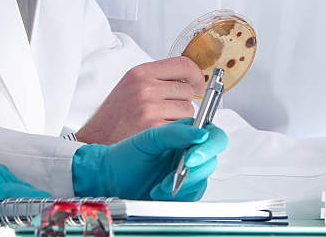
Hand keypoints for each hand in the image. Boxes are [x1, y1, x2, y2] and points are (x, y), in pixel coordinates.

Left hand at [72, 118, 227, 201]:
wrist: (112, 180)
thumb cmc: (126, 156)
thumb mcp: (149, 138)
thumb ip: (176, 132)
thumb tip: (200, 133)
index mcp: (186, 133)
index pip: (212, 134)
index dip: (210, 144)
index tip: (193, 154)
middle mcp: (190, 151)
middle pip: (213, 156)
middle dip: (197, 166)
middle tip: (183, 168)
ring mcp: (189, 172)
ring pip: (204, 176)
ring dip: (184, 181)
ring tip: (162, 183)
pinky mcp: (186, 191)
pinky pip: (194, 193)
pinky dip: (179, 194)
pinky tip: (161, 190)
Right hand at [75, 57, 202, 143]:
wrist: (93, 142)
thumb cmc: (115, 117)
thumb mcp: (132, 86)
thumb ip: (158, 79)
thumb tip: (191, 78)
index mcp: (140, 73)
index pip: (183, 64)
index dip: (196, 75)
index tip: (198, 84)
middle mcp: (145, 87)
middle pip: (188, 90)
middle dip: (183, 102)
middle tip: (167, 111)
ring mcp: (149, 108)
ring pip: (188, 110)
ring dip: (181, 119)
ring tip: (159, 123)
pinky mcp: (154, 129)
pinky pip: (181, 127)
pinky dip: (176, 133)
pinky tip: (158, 134)